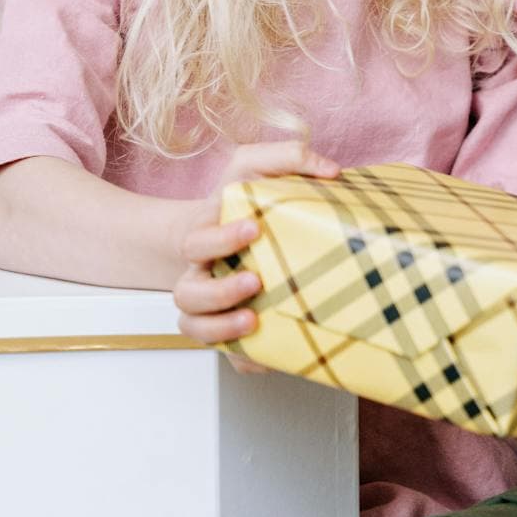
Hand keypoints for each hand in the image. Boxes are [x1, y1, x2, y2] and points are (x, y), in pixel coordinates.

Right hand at [172, 142, 339, 363]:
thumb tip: (331, 171)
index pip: (197, 241)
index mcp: (204, 235)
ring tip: (253, 320)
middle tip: (256, 280)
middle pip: (185, 292)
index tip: (254, 229)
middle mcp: (200, 273)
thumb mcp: (258, 169)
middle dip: (218, 291)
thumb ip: (289, 158)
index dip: (221, 239)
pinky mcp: (228, 328)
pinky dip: (243, 358)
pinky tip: (266, 357)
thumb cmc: (245, 201)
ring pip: (193, 326)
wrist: (225, 233)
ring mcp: (210, 304)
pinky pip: (226, 354)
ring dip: (220, 327)